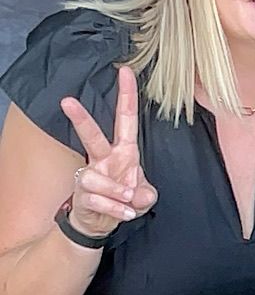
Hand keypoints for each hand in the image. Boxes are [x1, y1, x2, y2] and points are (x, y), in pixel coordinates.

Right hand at [59, 65, 157, 237]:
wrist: (101, 223)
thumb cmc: (123, 200)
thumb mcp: (144, 197)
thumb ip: (147, 195)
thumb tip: (138, 195)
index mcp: (124, 152)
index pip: (126, 119)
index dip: (127, 96)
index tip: (125, 71)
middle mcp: (104, 159)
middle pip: (92, 135)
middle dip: (80, 118)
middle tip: (67, 101)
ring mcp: (91, 176)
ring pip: (96, 178)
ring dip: (117, 193)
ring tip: (127, 202)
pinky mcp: (82, 194)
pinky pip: (97, 200)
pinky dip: (114, 209)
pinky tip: (123, 214)